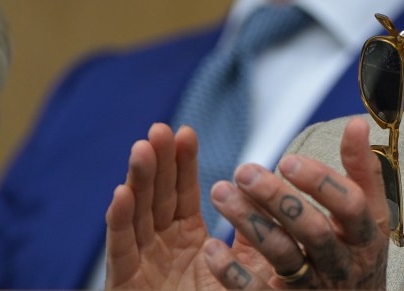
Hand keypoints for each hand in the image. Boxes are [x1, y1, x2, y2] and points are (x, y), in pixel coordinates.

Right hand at [105, 123, 267, 288]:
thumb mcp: (249, 268)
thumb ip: (261, 234)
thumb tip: (283, 194)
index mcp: (186, 241)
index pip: (182, 194)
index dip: (182, 163)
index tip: (186, 131)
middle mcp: (159, 249)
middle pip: (156, 198)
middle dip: (158, 163)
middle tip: (160, 129)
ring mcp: (140, 267)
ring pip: (137, 217)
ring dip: (138, 181)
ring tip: (143, 147)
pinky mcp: (126, 286)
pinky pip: (121, 252)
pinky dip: (119, 222)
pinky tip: (120, 194)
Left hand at [207, 116, 391, 287]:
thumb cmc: (357, 249)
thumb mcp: (369, 212)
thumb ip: (361, 170)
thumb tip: (356, 124)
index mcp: (366, 235)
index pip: (350, 205)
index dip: (321, 182)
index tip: (288, 159)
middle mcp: (342, 262)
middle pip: (313, 231)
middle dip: (279, 199)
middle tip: (245, 171)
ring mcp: (314, 287)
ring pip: (282, 256)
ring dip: (250, 223)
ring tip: (220, 192)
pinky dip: (232, 272)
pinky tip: (211, 247)